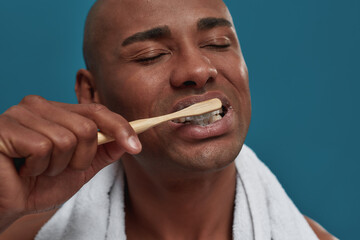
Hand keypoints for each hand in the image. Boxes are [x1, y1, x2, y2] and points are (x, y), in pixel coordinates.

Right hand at [0, 95, 140, 231]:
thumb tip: (129, 140)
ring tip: (38, 170)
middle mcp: (40, 105)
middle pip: (87, 128)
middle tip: (58, 169)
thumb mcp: (79, 169)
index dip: (120, 127)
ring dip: (57, 166)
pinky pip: (42, 147)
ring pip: (66, 139)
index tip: (136, 146)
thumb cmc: (38, 184)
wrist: (7, 203)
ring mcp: (21, 113)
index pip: (97, 111)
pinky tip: (23, 169)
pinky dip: (38, 167)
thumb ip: (103, 153)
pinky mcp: (5, 127)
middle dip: (80, 159)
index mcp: (58, 111)